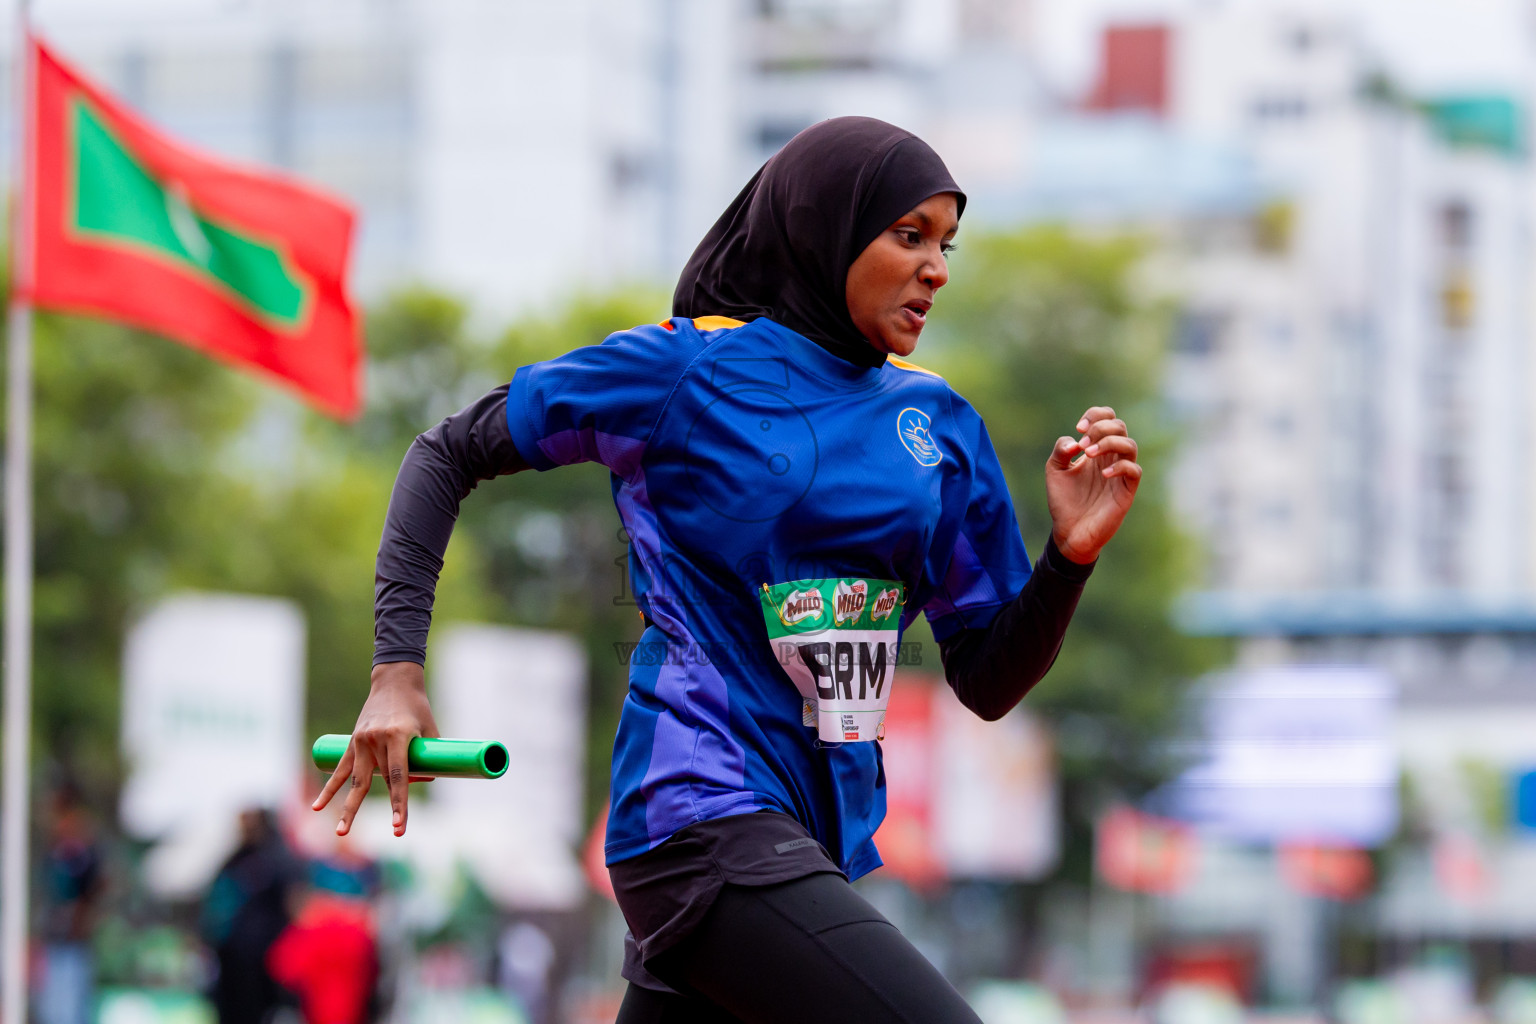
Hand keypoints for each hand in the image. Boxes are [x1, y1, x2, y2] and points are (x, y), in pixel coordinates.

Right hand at [312, 661, 438, 837]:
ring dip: (348, 809)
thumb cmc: (417, 706)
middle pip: (378, 782)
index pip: (399, 776)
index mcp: (397, 735)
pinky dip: (328, 789)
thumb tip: (418, 783)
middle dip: (389, 808)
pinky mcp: (352, 742)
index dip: (401, 802)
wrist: (394, 680)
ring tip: (341, 834)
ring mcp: (361, 741)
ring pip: (353, 781)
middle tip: (395, 833)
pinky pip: (339, 770)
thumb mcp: (430, 729)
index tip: (400, 825)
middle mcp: (376, 740)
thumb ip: (427, 758)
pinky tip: (317, 807)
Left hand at [1044, 406, 1141, 564]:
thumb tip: (1075, 442)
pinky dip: (1120, 466)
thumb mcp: (1054, 470)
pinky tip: (1103, 474)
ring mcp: (1120, 474)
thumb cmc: (1064, 501)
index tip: (1079, 428)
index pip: (1107, 418)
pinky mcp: (1126, 491)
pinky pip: (1134, 471)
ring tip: (1089, 454)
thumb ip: (1060, 450)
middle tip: (1083, 445)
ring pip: (1130, 445)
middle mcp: (1111, 458)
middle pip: (1120, 426)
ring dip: (1109, 443)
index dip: (1095, 415)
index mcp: (1096, 449)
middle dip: (1101, 428)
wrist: (1068, 532)